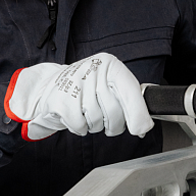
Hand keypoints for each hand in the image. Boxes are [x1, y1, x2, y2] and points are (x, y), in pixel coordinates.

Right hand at [4, 53, 153, 141]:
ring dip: (93, 125)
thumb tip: (144, 126)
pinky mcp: (60, 99)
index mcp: (111, 66)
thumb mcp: (111, 87)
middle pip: (114, 111)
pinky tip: (75, 116)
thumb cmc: (87, 89)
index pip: (130, 92)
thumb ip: (130, 103)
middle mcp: (94, 70)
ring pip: (96, 121)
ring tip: (86, 113)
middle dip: (113, 124)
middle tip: (106, 120)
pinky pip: (80, 126)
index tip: (141, 129)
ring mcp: (75, 84)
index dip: (138, 114)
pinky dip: (79, 128)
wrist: (51, 86)